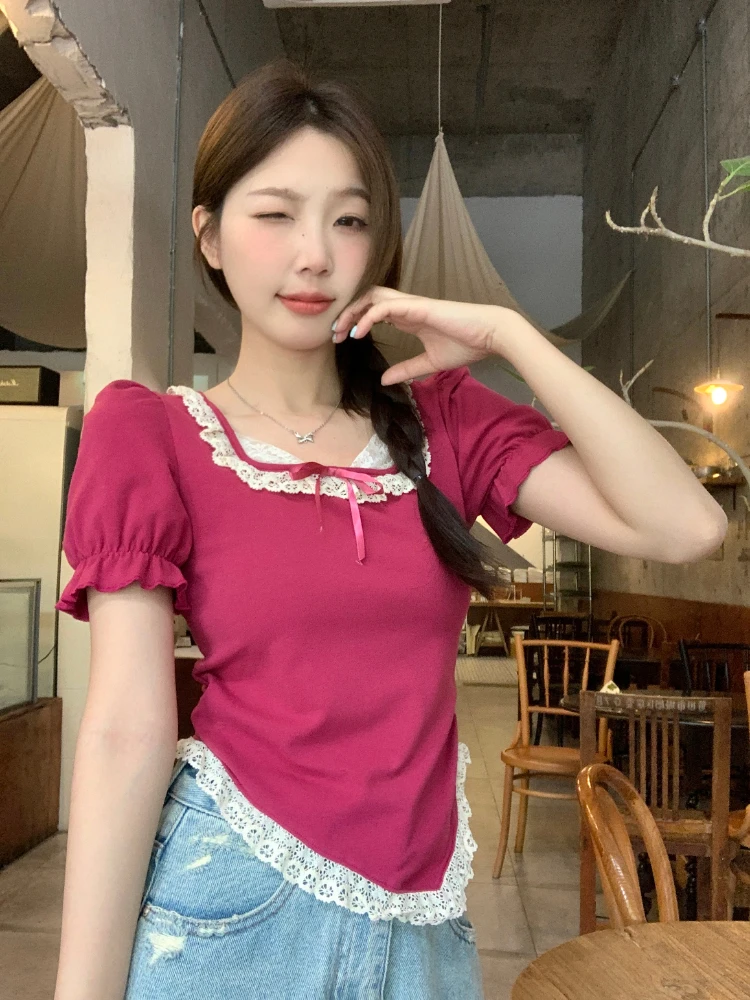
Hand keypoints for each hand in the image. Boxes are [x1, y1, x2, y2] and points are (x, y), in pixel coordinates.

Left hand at [332, 286, 516, 384]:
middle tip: (336, 333)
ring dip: (353, 311)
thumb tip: (384, 380)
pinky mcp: (418, 307)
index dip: (355, 321)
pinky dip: (368, 317)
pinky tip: (359, 333)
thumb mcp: (429, 363)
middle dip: (348, 312)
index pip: (374, 310)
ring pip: (373, 297)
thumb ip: (406, 369)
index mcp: (409, 317)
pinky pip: (385, 307)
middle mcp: (407, 307)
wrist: (490, 335)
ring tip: (342, 332)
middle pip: (368, 298)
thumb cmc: (466, 345)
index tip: (343, 339)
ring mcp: (412, 304)